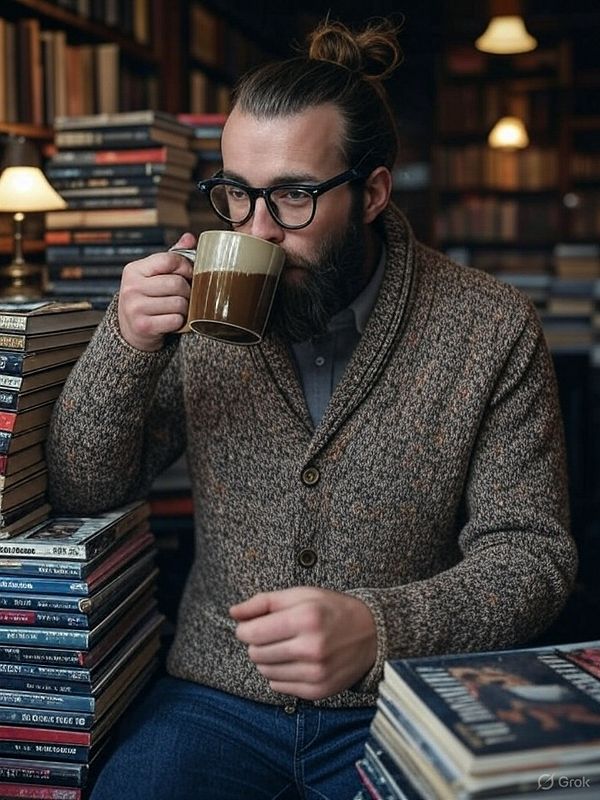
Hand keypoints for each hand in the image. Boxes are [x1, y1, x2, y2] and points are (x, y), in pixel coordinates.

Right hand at [117, 232, 196, 351]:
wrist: (130, 330)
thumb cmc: (147, 298)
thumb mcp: (154, 275)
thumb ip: (171, 257)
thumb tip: (190, 238)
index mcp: (134, 270)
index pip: (168, 260)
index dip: (185, 267)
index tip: (188, 274)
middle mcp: (131, 287)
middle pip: (177, 283)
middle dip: (187, 291)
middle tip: (184, 296)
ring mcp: (135, 308)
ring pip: (179, 303)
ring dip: (185, 308)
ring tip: (177, 309)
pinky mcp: (143, 326)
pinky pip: (175, 320)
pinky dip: (179, 322)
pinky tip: (172, 320)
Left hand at [230, 587, 376, 699]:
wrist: (371, 633)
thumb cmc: (332, 609)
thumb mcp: (300, 595)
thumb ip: (263, 602)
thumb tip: (233, 613)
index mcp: (306, 618)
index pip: (253, 633)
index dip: (244, 629)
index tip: (250, 625)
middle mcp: (312, 648)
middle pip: (256, 654)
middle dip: (256, 643)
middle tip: (272, 634)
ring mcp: (316, 673)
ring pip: (265, 672)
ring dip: (267, 659)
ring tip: (284, 646)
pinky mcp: (319, 691)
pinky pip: (279, 687)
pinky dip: (280, 674)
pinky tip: (294, 660)